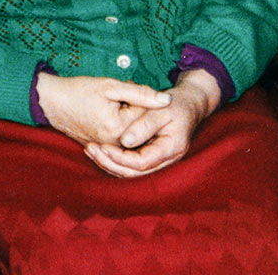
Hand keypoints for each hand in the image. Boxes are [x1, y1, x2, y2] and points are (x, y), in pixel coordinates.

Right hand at [37, 72, 172, 149]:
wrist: (51, 103)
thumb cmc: (78, 91)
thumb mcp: (110, 86)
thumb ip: (141, 94)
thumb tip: (167, 101)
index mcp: (119, 129)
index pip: (147, 115)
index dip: (140, 98)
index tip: (126, 90)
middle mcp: (115, 144)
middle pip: (141, 126)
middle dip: (135, 109)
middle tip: (117, 98)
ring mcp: (108, 148)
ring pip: (132, 133)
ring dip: (128, 117)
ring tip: (111, 105)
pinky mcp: (103, 148)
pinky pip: (121, 139)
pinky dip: (121, 125)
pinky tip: (110, 113)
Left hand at [90, 68, 220, 177]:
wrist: (188, 104)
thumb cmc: (175, 103)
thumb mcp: (160, 109)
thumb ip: (144, 125)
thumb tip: (125, 142)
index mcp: (171, 148)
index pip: (142, 163)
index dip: (120, 157)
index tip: (102, 146)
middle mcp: (166, 160)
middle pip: (134, 173)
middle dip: (110, 163)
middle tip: (90, 150)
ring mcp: (159, 161)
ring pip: (131, 172)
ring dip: (109, 164)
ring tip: (90, 150)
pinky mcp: (151, 157)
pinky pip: (131, 165)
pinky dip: (114, 160)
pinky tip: (99, 150)